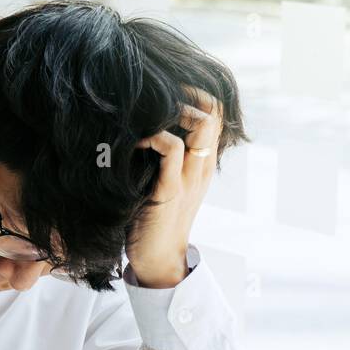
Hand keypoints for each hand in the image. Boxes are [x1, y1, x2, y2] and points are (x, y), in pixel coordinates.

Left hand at [127, 85, 222, 288]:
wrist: (158, 260)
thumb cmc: (153, 218)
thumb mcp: (164, 180)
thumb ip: (163, 157)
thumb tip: (140, 126)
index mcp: (202, 163)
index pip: (215, 113)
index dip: (195, 92)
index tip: (166, 89)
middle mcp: (202, 166)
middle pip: (214, 110)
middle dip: (187, 91)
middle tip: (157, 92)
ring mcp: (189, 177)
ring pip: (201, 123)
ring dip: (174, 108)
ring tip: (148, 112)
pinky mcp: (170, 191)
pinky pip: (172, 149)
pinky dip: (153, 136)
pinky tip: (135, 142)